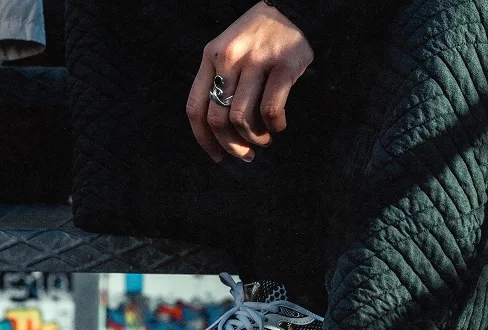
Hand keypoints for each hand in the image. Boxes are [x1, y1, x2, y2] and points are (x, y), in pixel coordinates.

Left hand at [186, 2, 313, 162]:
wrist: (292, 8)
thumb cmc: (259, 40)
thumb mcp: (230, 53)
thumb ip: (220, 81)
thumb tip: (219, 133)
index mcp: (211, 56)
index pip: (196, 108)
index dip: (204, 140)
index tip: (217, 157)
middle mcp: (229, 57)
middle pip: (218, 119)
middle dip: (231, 146)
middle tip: (246, 154)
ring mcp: (256, 60)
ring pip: (242, 119)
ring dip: (254, 139)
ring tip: (263, 140)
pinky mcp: (283, 64)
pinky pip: (270, 110)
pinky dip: (274, 127)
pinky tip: (278, 126)